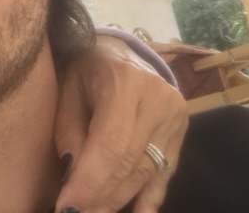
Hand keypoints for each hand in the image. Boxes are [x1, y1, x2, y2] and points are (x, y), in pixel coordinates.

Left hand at [53, 36, 187, 212]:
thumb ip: (69, 132)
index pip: (111, 144)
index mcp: (125, 82)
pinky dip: (148, 199)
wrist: (119, 52)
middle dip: (101, 197)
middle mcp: (159, 100)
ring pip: (146, 173)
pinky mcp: (181, 134)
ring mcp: (176, 119)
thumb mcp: (67, 89)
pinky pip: (165, 175)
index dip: (89, 181)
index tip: (66, 206)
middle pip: (130, 163)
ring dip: (118, 200)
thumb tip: (73, 178)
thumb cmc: (85, 69)